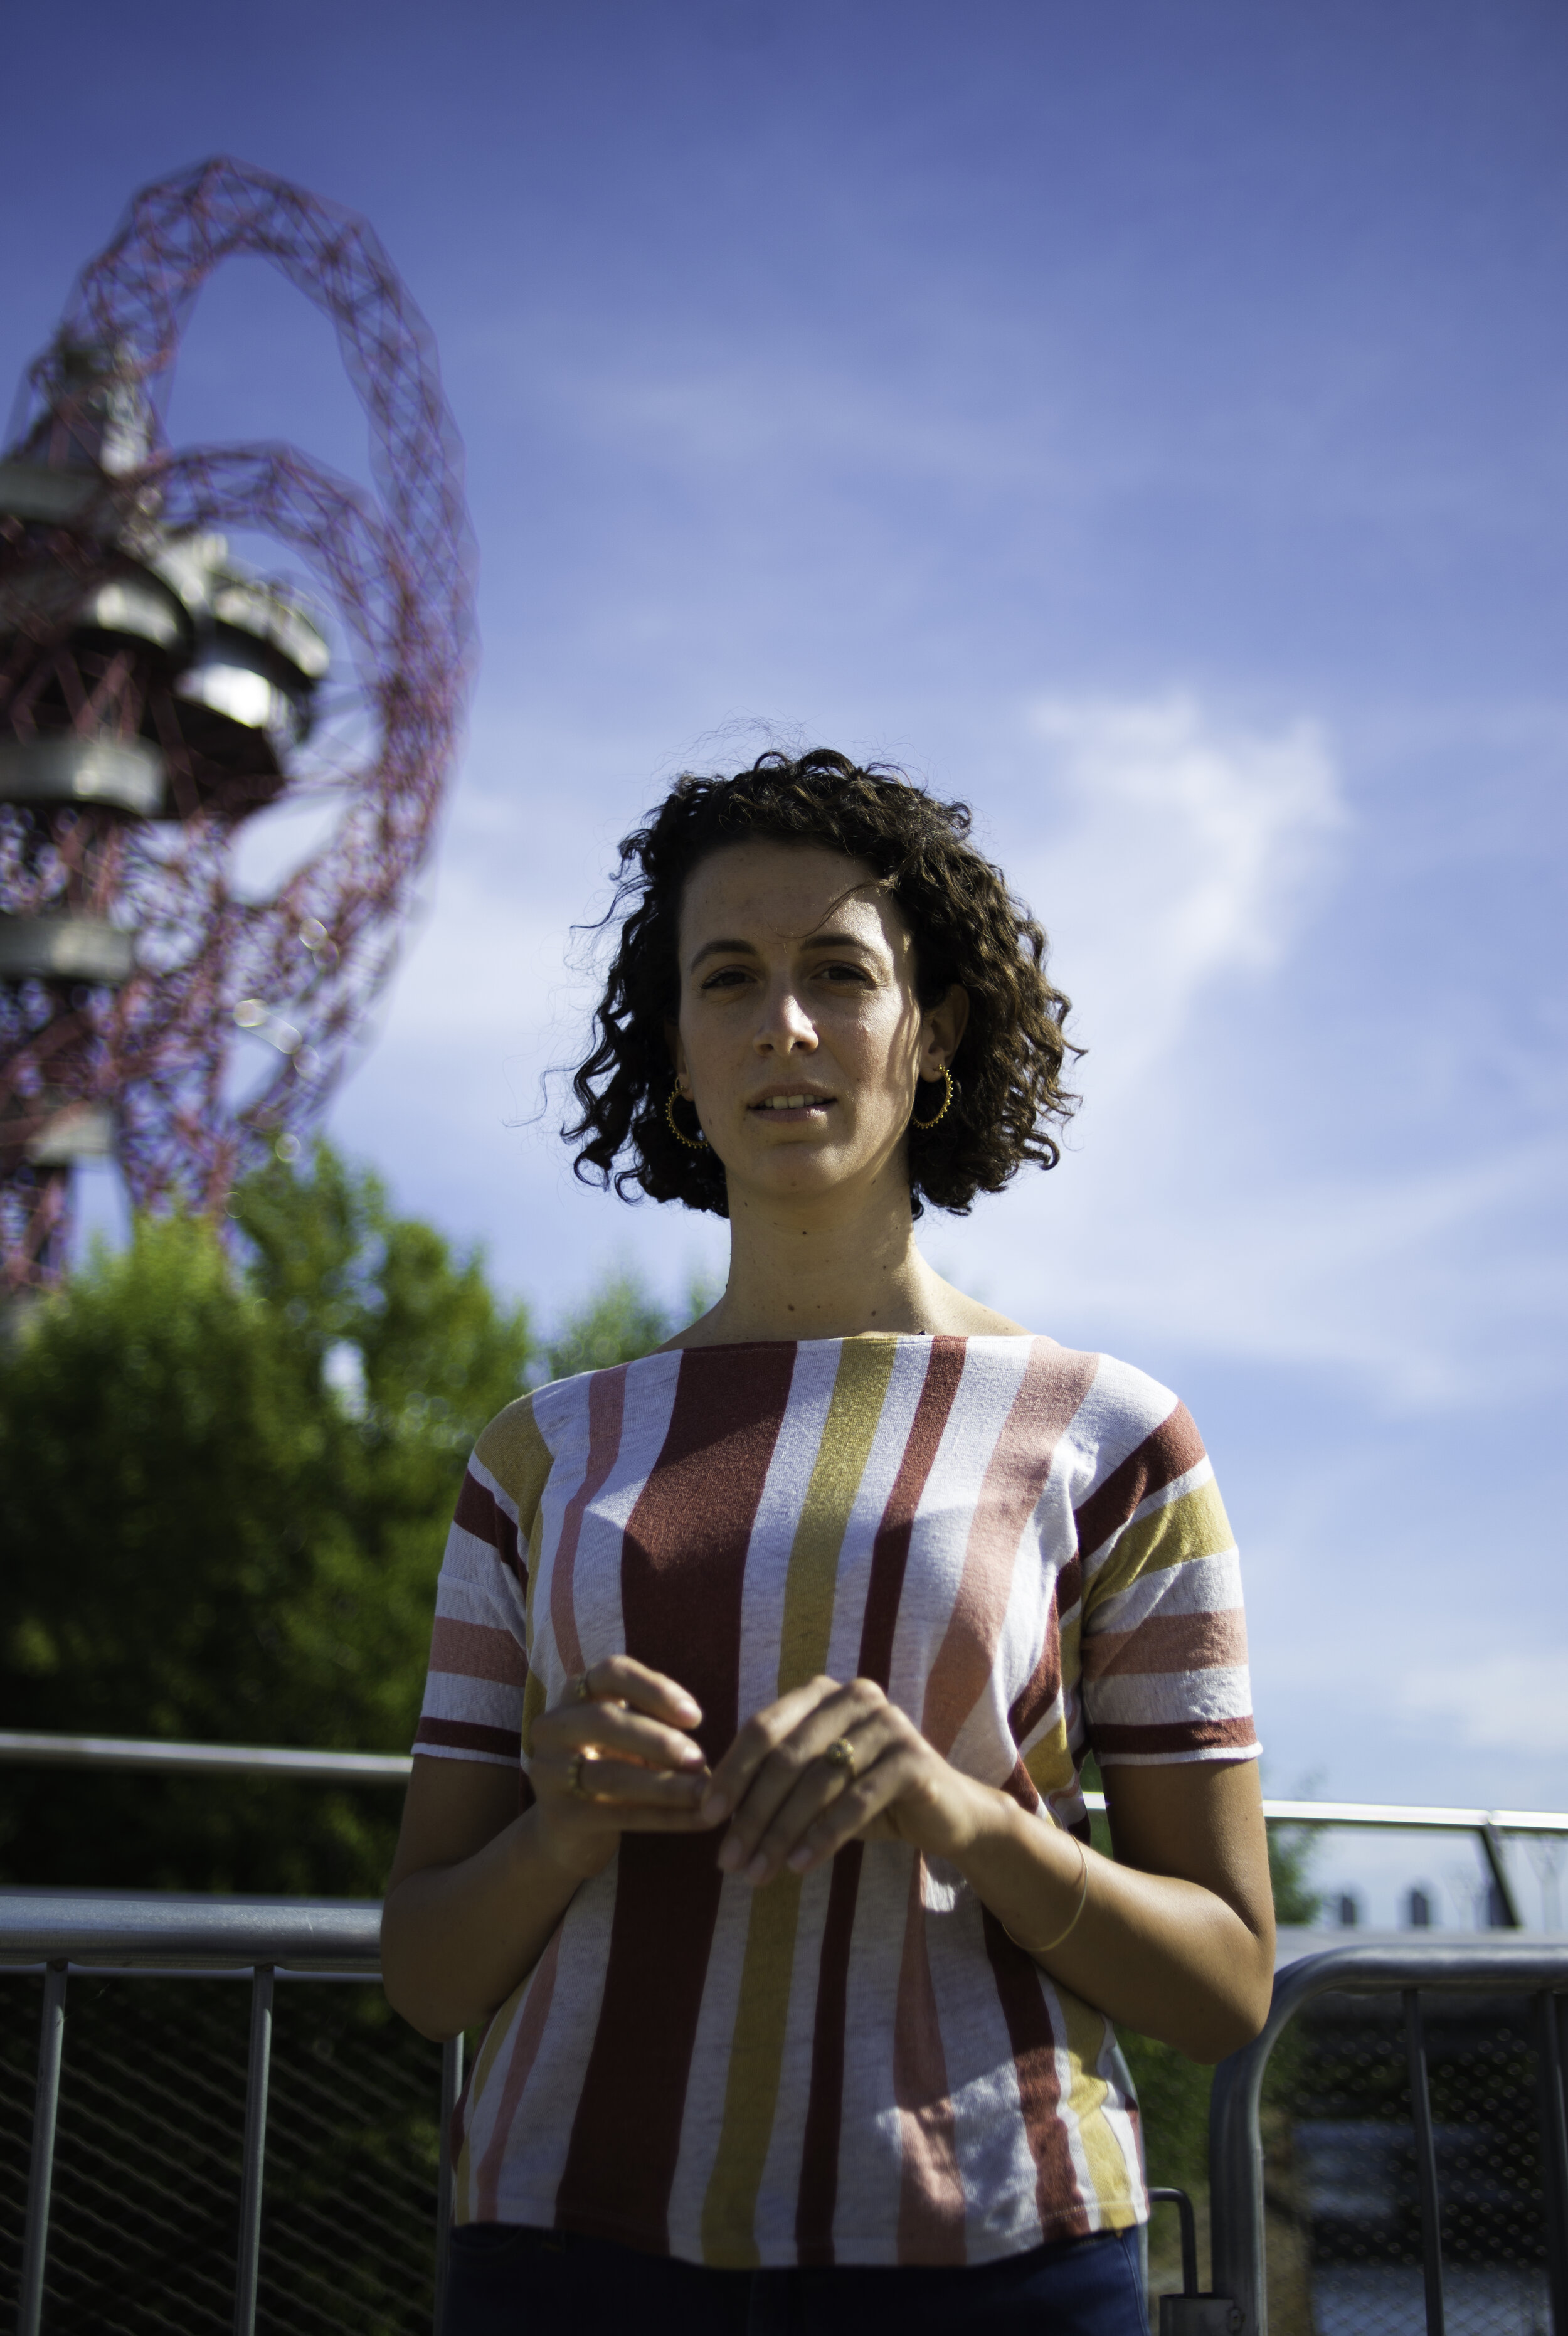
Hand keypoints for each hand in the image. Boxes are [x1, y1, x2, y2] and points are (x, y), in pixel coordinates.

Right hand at [529, 1655, 712, 1881]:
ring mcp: (549, 1772)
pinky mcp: (561, 1816)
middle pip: (604, 1720)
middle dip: (659, 1740)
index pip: (611, 1672)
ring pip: (611, 1774)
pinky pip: (619, 1814)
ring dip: (666, 1784)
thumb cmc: (610, 1767)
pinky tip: (699, 1819)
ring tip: (705, 1792)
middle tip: (699, 1758)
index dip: (655, 1689)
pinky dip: (664, 1817)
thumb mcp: (629, 1737)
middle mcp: (552, 1727)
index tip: (696, 1716)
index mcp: (574, 1695)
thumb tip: (700, 1738)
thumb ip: (657, 1724)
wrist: (567, 1831)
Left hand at [698, 1674, 987, 1885]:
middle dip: (752, 1813)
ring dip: (780, 1833)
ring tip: (756, 1873)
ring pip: (817, 1783)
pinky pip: (856, 1801)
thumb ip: (769, 1783)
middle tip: (728, 1860)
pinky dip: (822, 1837)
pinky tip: (797, 1866)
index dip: (730, 1773)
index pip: (762, 1729)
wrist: (943, 1813)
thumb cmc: (864, 1797)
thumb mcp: (812, 1785)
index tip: (706, 1817)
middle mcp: (854, 1696)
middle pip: (786, 1757)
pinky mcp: (913, 1758)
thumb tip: (704, 1807)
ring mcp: (887, 1722)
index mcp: (821, 1692)